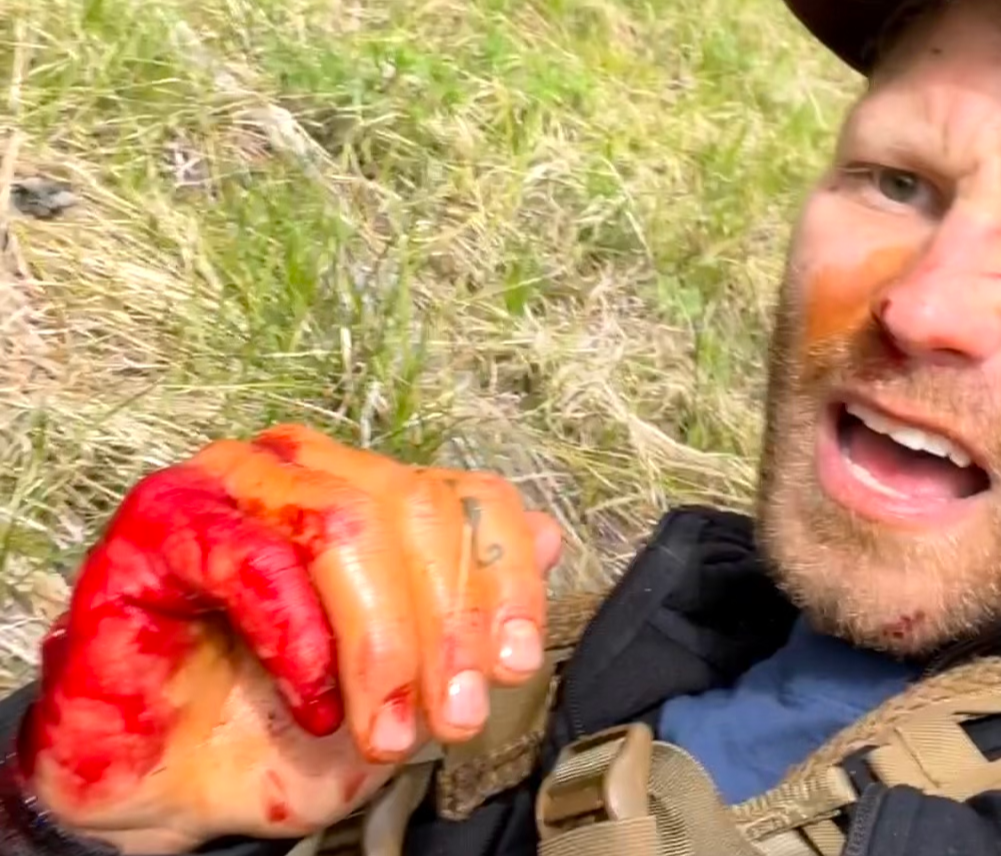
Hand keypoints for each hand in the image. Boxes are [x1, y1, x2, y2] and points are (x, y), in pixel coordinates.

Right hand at [13, 424, 561, 853]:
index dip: (507, 580)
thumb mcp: (415, 677)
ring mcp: (235, 484)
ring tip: (381, 723)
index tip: (514, 662)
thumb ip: (475, 602)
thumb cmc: (292, 726)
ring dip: (383, 639)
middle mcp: (309, 468)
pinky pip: (258, 559)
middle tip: (450, 714)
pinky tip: (311, 695)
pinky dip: (300, 638)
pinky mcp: (163, 523)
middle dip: (449, 625)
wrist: (186, 790)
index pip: (473, 495)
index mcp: (372, 491)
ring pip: (350, 521)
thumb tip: (551, 535)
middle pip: (420, 507)